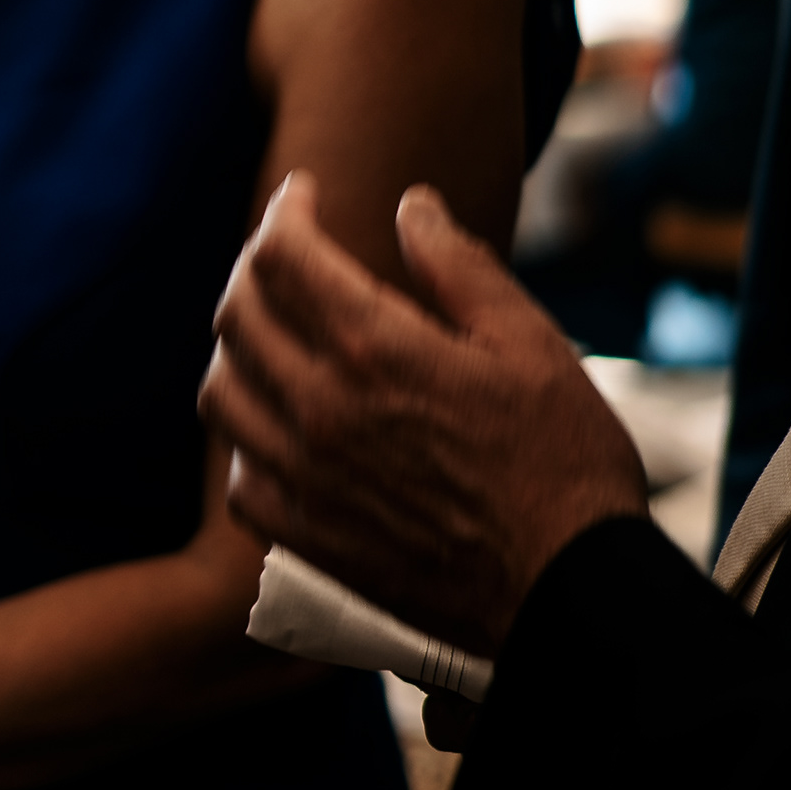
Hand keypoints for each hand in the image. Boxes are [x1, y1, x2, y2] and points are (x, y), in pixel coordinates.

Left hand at [202, 174, 646, 658]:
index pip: (284, 256)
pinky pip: (240, 474)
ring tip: (276, 336)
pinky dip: (248, 438)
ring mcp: (303, 477)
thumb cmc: (565, 464)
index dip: (284, 211)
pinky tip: (284, 426)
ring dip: (238, 350)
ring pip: (222, 391)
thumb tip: (411, 206)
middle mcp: (320, 408)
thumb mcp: (532, 346)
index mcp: (375, 351)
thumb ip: (460, 268)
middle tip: (287, 256)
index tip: (301, 194)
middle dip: (255, 268)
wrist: (568, 595)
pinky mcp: (303, 537)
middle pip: (238, 314)